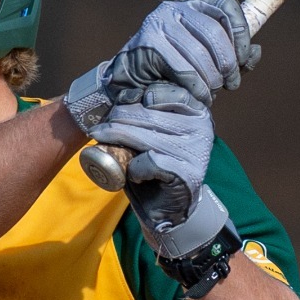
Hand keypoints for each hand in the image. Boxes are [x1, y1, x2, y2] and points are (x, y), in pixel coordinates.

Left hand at [87, 81, 229, 257]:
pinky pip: (149, 162)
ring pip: (144, 136)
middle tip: (99, 129)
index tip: (115, 108)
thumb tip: (116, 95)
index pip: (159, 92)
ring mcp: (196, 149)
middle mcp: (201, 126)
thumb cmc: (156, 164)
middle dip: (116, 120)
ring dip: (119, 141)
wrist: (168, 207)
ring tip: (107, 144)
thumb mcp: (151, 131)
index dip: (132, 99)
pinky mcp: (187, 172)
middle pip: (146, 114)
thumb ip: (143, 112)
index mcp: (195, 110)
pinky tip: (134, 174)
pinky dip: (135, 169)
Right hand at [108, 0, 259, 106]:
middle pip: (215, 32)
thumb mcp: (210, 61)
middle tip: (229, 84)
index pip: (227, 6)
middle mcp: (175, 9)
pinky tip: (197, 95)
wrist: (132, 80)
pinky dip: (196, 87)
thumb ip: (234, 57)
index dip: (241, 32)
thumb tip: (256, 51)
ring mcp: (159, 24)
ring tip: (211, 93)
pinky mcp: (149, 45)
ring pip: (199, 53)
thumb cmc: (175, 69)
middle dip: (227, 63)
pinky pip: (182, 69)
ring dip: (211, 79)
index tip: (244, 58)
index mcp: (194, 6)